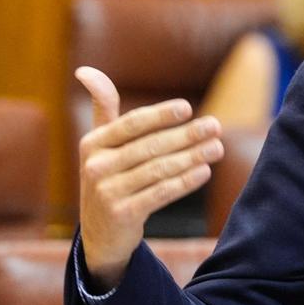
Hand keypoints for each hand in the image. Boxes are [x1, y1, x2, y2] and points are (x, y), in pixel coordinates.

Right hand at [76, 67, 223, 288]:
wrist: (101, 234)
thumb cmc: (108, 178)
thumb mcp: (99, 144)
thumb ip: (102, 109)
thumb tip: (86, 70)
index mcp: (91, 144)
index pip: (130, 124)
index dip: (159, 115)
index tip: (187, 108)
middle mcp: (96, 167)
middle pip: (150, 146)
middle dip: (186, 135)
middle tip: (215, 126)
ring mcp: (107, 192)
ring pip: (158, 170)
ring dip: (192, 157)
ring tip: (217, 148)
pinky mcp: (123, 215)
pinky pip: (160, 194)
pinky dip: (184, 182)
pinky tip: (204, 171)